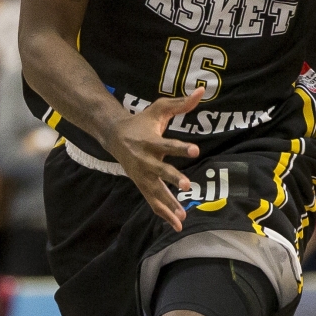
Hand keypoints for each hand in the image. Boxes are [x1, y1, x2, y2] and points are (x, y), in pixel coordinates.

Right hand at [100, 89, 203, 231]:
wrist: (113, 135)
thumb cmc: (141, 121)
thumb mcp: (159, 109)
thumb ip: (180, 103)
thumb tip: (202, 91)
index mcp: (150, 142)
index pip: (167, 145)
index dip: (181, 148)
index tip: (195, 150)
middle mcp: (145, 161)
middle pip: (160, 171)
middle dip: (173, 179)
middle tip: (188, 185)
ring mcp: (142, 175)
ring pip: (155, 192)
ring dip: (169, 204)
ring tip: (183, 216)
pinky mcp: (141, 185)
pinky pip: (152, 202)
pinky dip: (163, 213)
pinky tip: (177, 224)